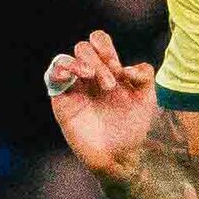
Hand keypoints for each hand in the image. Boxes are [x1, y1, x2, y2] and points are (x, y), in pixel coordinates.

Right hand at [43, 30, 159, 175]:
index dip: (104, 45)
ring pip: (66, 59)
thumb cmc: (133, 127)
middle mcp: (90, 76)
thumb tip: (128, 67)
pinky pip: (52, 76)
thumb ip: (144, 76)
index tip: (117, 67)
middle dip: (98, 62)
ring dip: (81, 64)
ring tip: (92, 78)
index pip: (99, 42)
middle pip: (83, 49)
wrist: (121, 156)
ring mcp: (75, 88)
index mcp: (109, 71)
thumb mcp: (147, 99)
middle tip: (109, 86)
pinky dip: (60, 70)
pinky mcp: (62, 102)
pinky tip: (73, 76)